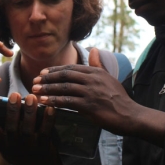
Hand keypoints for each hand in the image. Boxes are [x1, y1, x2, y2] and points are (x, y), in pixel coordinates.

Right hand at [0, 93, 67, 164]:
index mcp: (2, 145)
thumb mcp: (4, 148)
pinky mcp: (44, 148)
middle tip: (14, 94)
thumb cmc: (20, 152)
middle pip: (11, 129)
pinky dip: (48, 120)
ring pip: (28, 130)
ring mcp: (29, 148)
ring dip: (30, 113)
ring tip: (31, 97)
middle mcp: (14, 148)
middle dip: (12, 111)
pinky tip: (50, 108)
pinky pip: (45, 133)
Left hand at [32, 48, 164, 144]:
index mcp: (95, 72)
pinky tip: (44, 102)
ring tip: (35, 90)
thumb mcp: (109, 78)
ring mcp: (91, 92)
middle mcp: (92, 79)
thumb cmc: (118, 98)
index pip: (71, 68)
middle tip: (34, 81)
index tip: (42, 73)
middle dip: (48, 78)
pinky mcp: (89, 105)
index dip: (54, 70)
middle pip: (64, 76)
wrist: (130, 115)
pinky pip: (67, 101)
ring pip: (64, 88)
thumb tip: (94, 49)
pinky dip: (54, 101)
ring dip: (47, 89)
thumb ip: (98, 65)